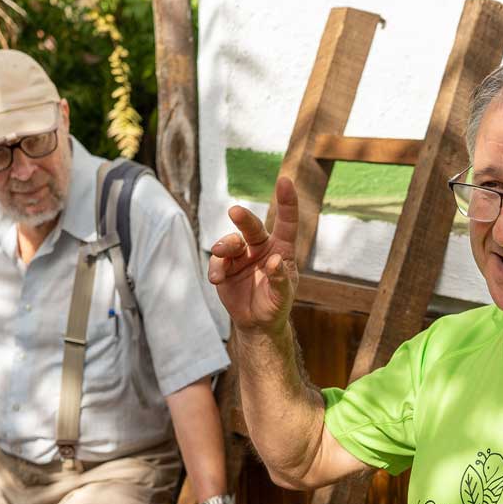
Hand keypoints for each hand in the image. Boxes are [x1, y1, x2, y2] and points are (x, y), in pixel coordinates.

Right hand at [207, 175, 299, 332]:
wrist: (256, 322)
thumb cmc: (276, 304)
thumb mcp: (283, 296)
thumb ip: (280, 280)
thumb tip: (274, 262)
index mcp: (281, 248)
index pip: (287, 222)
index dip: (287, 202)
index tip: (284, 181)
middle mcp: (260, 247)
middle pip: (252, 227)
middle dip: (243, 218)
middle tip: (234, 212)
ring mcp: (241, 256)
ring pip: (231, 242)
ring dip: (224, 246)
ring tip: (220, 254)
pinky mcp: (225, 267)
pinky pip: (217, 262)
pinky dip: (216, 268)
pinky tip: (217, 280)